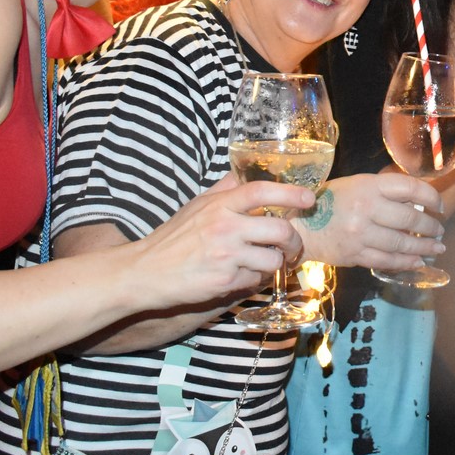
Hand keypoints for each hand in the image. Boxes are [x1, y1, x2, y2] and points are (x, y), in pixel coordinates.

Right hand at [131, 173, 309, 309]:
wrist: (145, 272)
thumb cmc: (172, 238)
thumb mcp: (196, 206)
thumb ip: (222, 190)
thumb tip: (241, 172)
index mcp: (219, 206)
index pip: (261, 191)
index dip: (290, 193)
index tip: (309, 198)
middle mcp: (225, 228)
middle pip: (280, 230)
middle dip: (294, 241)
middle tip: (293, 246)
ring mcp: (226, 256)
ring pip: (273, 259)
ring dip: (274, 264)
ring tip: (263, 263)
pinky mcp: (225, 282)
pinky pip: (256, 281)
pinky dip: (255, 280)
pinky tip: (242, 276)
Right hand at [294, 172, 444, 270]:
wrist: (302, 227)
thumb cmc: (332, 201)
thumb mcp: (357, 185)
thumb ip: (385, 191)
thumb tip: (417, 202)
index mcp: (369, 186)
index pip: (410, 188)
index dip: (431, 196)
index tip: (440, 206)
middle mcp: (366, 209)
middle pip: (410, 219)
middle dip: (431, 226)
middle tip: (440, 230)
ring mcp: (361, 235)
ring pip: (401, 244)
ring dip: (424, 247)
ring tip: (437, 247)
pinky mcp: (356, 255)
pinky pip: (388, 261)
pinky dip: (406, 262)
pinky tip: (418, 262)